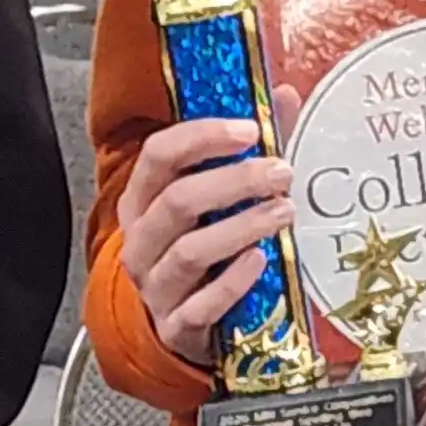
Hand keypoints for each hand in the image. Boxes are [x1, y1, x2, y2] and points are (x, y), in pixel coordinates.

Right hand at [117, 114, 296, 369]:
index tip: (250, 129)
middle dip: (234, 181)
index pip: (159, 156)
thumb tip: (284, 98)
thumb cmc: (203, 252)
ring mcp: (155, 287)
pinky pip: (201, 305)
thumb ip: (248, 150)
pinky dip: (233, 282)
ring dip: (241, 227)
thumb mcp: (215, 201)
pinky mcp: (176, 327)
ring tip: (283, 212)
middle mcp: (141, 241)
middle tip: (280, 173)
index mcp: (142, 201)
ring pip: (190, 251)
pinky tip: (261, 260)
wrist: (186, 325)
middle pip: (178, 201)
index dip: (203, 137)